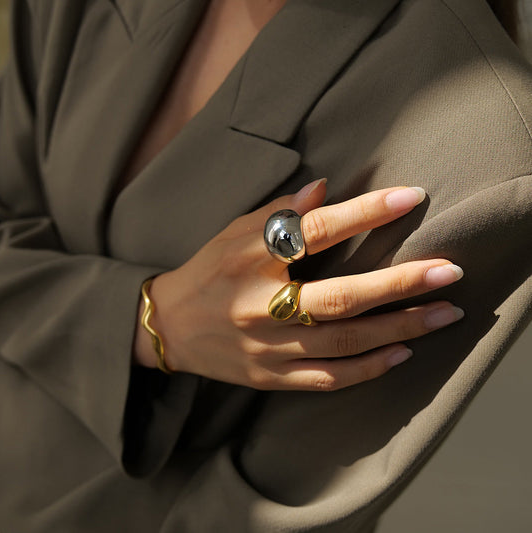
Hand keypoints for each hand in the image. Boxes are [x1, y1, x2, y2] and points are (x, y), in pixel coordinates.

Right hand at [134, 180, 463, 390]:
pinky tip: (403, 353)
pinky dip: (368, 368)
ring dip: (399, 328)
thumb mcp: (232, 233)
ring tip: (443, 314)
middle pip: (340, 298)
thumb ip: (279, 213)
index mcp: (247, 260)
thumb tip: (326, 189)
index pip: (315, 231)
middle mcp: (258, 307)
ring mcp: (267, 348)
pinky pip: (327, 378)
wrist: (169, 328)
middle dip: (400, 283)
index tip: (410, 197)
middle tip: (448, 272)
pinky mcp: (271, 377)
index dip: (364, 212)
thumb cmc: (206, 272)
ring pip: (343, 343)